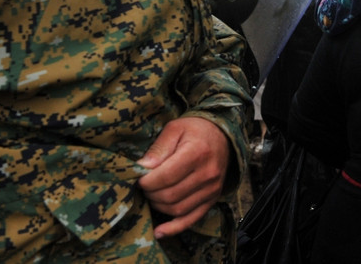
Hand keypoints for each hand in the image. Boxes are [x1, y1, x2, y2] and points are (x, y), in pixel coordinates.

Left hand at [137, 117, 231, 238]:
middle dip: (150, 193)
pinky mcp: (212, 199)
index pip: (165, 176)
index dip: (146, 181)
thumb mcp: (174, 129)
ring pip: (177, 209)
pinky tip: (159, 232)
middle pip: (170, 195)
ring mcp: (212, 189)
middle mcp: (208, 173)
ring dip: (158, 206)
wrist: (222, 136)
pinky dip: (174, 228)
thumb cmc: (195, 130)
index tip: (139, 178)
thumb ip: (158, 148)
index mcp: (197, 153)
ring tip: (153, 194)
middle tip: (145, 185)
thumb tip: (141, 169)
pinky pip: (191, 219)